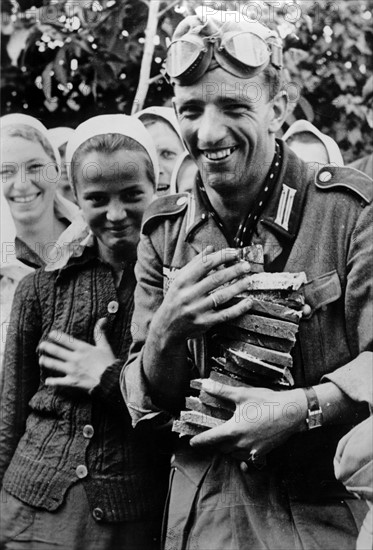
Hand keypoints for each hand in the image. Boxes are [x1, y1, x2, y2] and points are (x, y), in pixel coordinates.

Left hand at [38, 318, 115, 391]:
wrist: (111, 380)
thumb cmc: (108, 363)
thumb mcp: (105, 346)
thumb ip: (100, 333)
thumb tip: (102, 319)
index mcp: (83, 349)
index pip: (67, 340)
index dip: (57, 336)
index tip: (51, 333)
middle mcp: (75, 358)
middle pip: (57, 351)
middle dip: (47, 347)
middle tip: (41, 345)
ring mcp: (72, 370)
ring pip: (55, 365)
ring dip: (46, 362)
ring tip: (41, 360)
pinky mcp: (73, 382)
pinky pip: (59, 382)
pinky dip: (52, 382)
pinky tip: (47, 381)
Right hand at [152, 246, 253, 342]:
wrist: (166, 327)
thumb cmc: (175, 300)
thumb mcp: (179, 280)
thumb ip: (195, 264)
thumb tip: (211, 248)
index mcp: (182, 282)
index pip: (205, 265)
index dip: (222, 257)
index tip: (234, 253)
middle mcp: (188, 295)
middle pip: (215, 279)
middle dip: (233, 271)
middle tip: (246, 266)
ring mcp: (196, 310)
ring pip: (221, 296)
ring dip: (238, 287)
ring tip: (249, 281)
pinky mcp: (204, 322)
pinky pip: (225, 314)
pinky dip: (238, 308)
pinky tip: (248, 302)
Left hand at [190, 379, 306, 459]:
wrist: (293, 413)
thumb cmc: (268, 402)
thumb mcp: (242, 394)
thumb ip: (221, 391)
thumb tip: (205, 385)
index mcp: (233, 431)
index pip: (210, 439)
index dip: (199, 441)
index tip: (191, 442)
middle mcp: (241, 444)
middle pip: (221, 448)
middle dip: (213, 444)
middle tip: (208, 438)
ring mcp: (252, 450)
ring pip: (233, 454)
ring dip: (227, 449)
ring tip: (224, 441)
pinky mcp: (263, 452)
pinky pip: (248, 459)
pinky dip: (242, 456)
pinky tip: (243, 453)